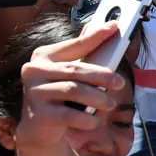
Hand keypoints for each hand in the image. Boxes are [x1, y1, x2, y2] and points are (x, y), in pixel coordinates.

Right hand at [15, 23, 124, 148]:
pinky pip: (70, 115)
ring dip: (97, 98)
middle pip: (75, 69)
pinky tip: (94, 120)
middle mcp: (34, 71)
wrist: (39, 128)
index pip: (74, 45)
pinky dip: (87, 118)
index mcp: (44, 56)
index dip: (95, 37)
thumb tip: (100, 28)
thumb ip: (82, 53)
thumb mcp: (67, 73)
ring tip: (110, 104)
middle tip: (120, 83)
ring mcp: (35, 92)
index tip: (114, 27)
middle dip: (102, 75)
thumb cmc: (59, 96)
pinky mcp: (40, 114)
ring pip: (73, 90)